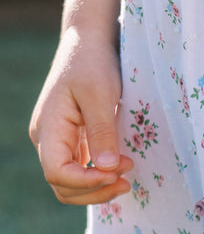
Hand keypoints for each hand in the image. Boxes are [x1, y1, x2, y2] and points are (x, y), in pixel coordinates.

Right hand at [29, 27, 133, 205]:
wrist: (88, 43)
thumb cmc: (92, 63)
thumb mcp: (100, 94)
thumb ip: (101, 132)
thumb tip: (107, 168)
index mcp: (49, 128)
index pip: (57, 173)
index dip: (86, 182)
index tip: (116, 173)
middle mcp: (48, 139)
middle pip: (62, 185)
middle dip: (94, 190)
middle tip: (127, 180)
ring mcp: (58, 141)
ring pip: (70, 182)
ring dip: (97, 187)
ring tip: (126, 178)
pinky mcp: (71, 139)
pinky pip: (80, 169)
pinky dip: (98, 176)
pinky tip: (120, 169)